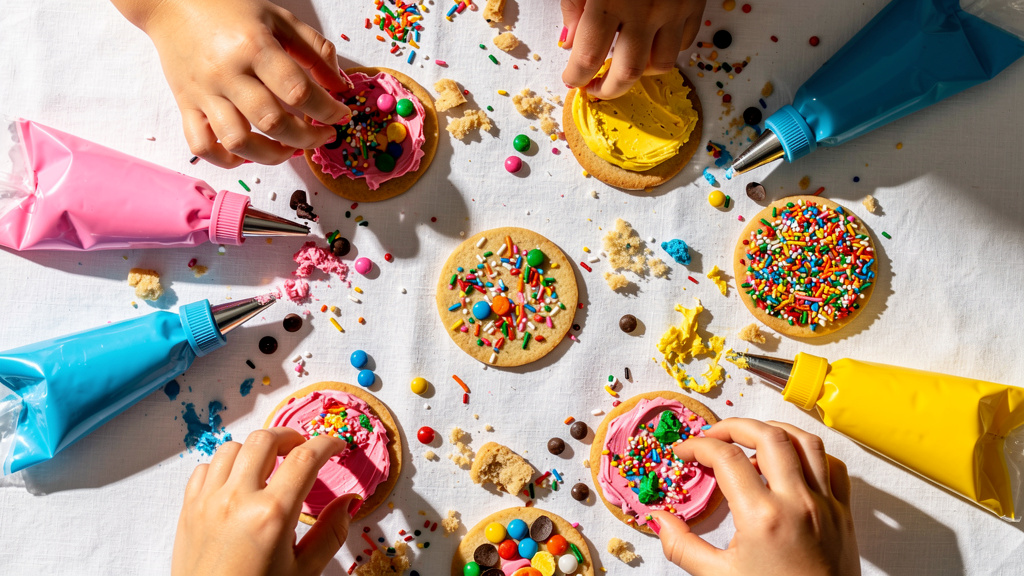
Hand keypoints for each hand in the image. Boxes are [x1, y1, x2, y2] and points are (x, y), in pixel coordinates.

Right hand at [114, 0, 351, 167]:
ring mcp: (204, 93)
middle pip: (272, 123)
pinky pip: (202, 146)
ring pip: (239, 142)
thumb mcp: (279, 18)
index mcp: (254, 47)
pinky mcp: (186, 105)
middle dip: (307, 138)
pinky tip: (248, 153)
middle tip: (323, 135)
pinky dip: (227, 159)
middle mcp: (227, 74)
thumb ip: (315, 50)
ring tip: (290, 149)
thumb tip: (340, 86)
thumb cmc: (230, 9)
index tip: (340, 114)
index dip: (327, 110)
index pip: (298, 91)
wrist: (172, 2)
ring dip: (272, 155)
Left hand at [172, 428, 358, 575]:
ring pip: (232, 448)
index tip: (336, 445)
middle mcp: (237, 501)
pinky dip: (224, 466)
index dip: (327, 444)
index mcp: (272, 515)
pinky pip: (204, 468)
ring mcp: (208, 502)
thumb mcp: (304, 570)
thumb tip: (350, 502)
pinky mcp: (189, 509)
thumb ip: (331, 532)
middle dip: (290, 437)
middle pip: (266, 440)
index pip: (305, 458)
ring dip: (256, 450)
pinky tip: (237, 482)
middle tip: (303, 448)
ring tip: (269, 465)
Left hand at [560, 0, 705, 99]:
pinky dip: (666, 51)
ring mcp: (675, 8)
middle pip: (628, 73)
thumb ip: (574, 4)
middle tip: (595, 88)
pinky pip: (684, 43)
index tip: (571, 78)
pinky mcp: (695, 4)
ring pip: (661, 65)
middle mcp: (646, 9)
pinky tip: (650, 44)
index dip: (576, 76)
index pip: (588, 57)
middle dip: (608, 89)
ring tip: (623, 66)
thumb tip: (569, 41)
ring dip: (640, 73)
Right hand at [652, 419, 859, 575]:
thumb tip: (658, 519)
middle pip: (767, 436)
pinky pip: (834, 466)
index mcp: (762, 517)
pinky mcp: (844, 514)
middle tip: (713, 436)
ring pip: (805, 442)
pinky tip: (792, 461)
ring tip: (751, 437)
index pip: (725, 458)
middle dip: (734, 426)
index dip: (698, 446)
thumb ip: (682, 546)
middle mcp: (798, 503)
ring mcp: (826, 505)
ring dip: (775, 431)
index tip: (685, 452)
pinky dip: (812, 453)